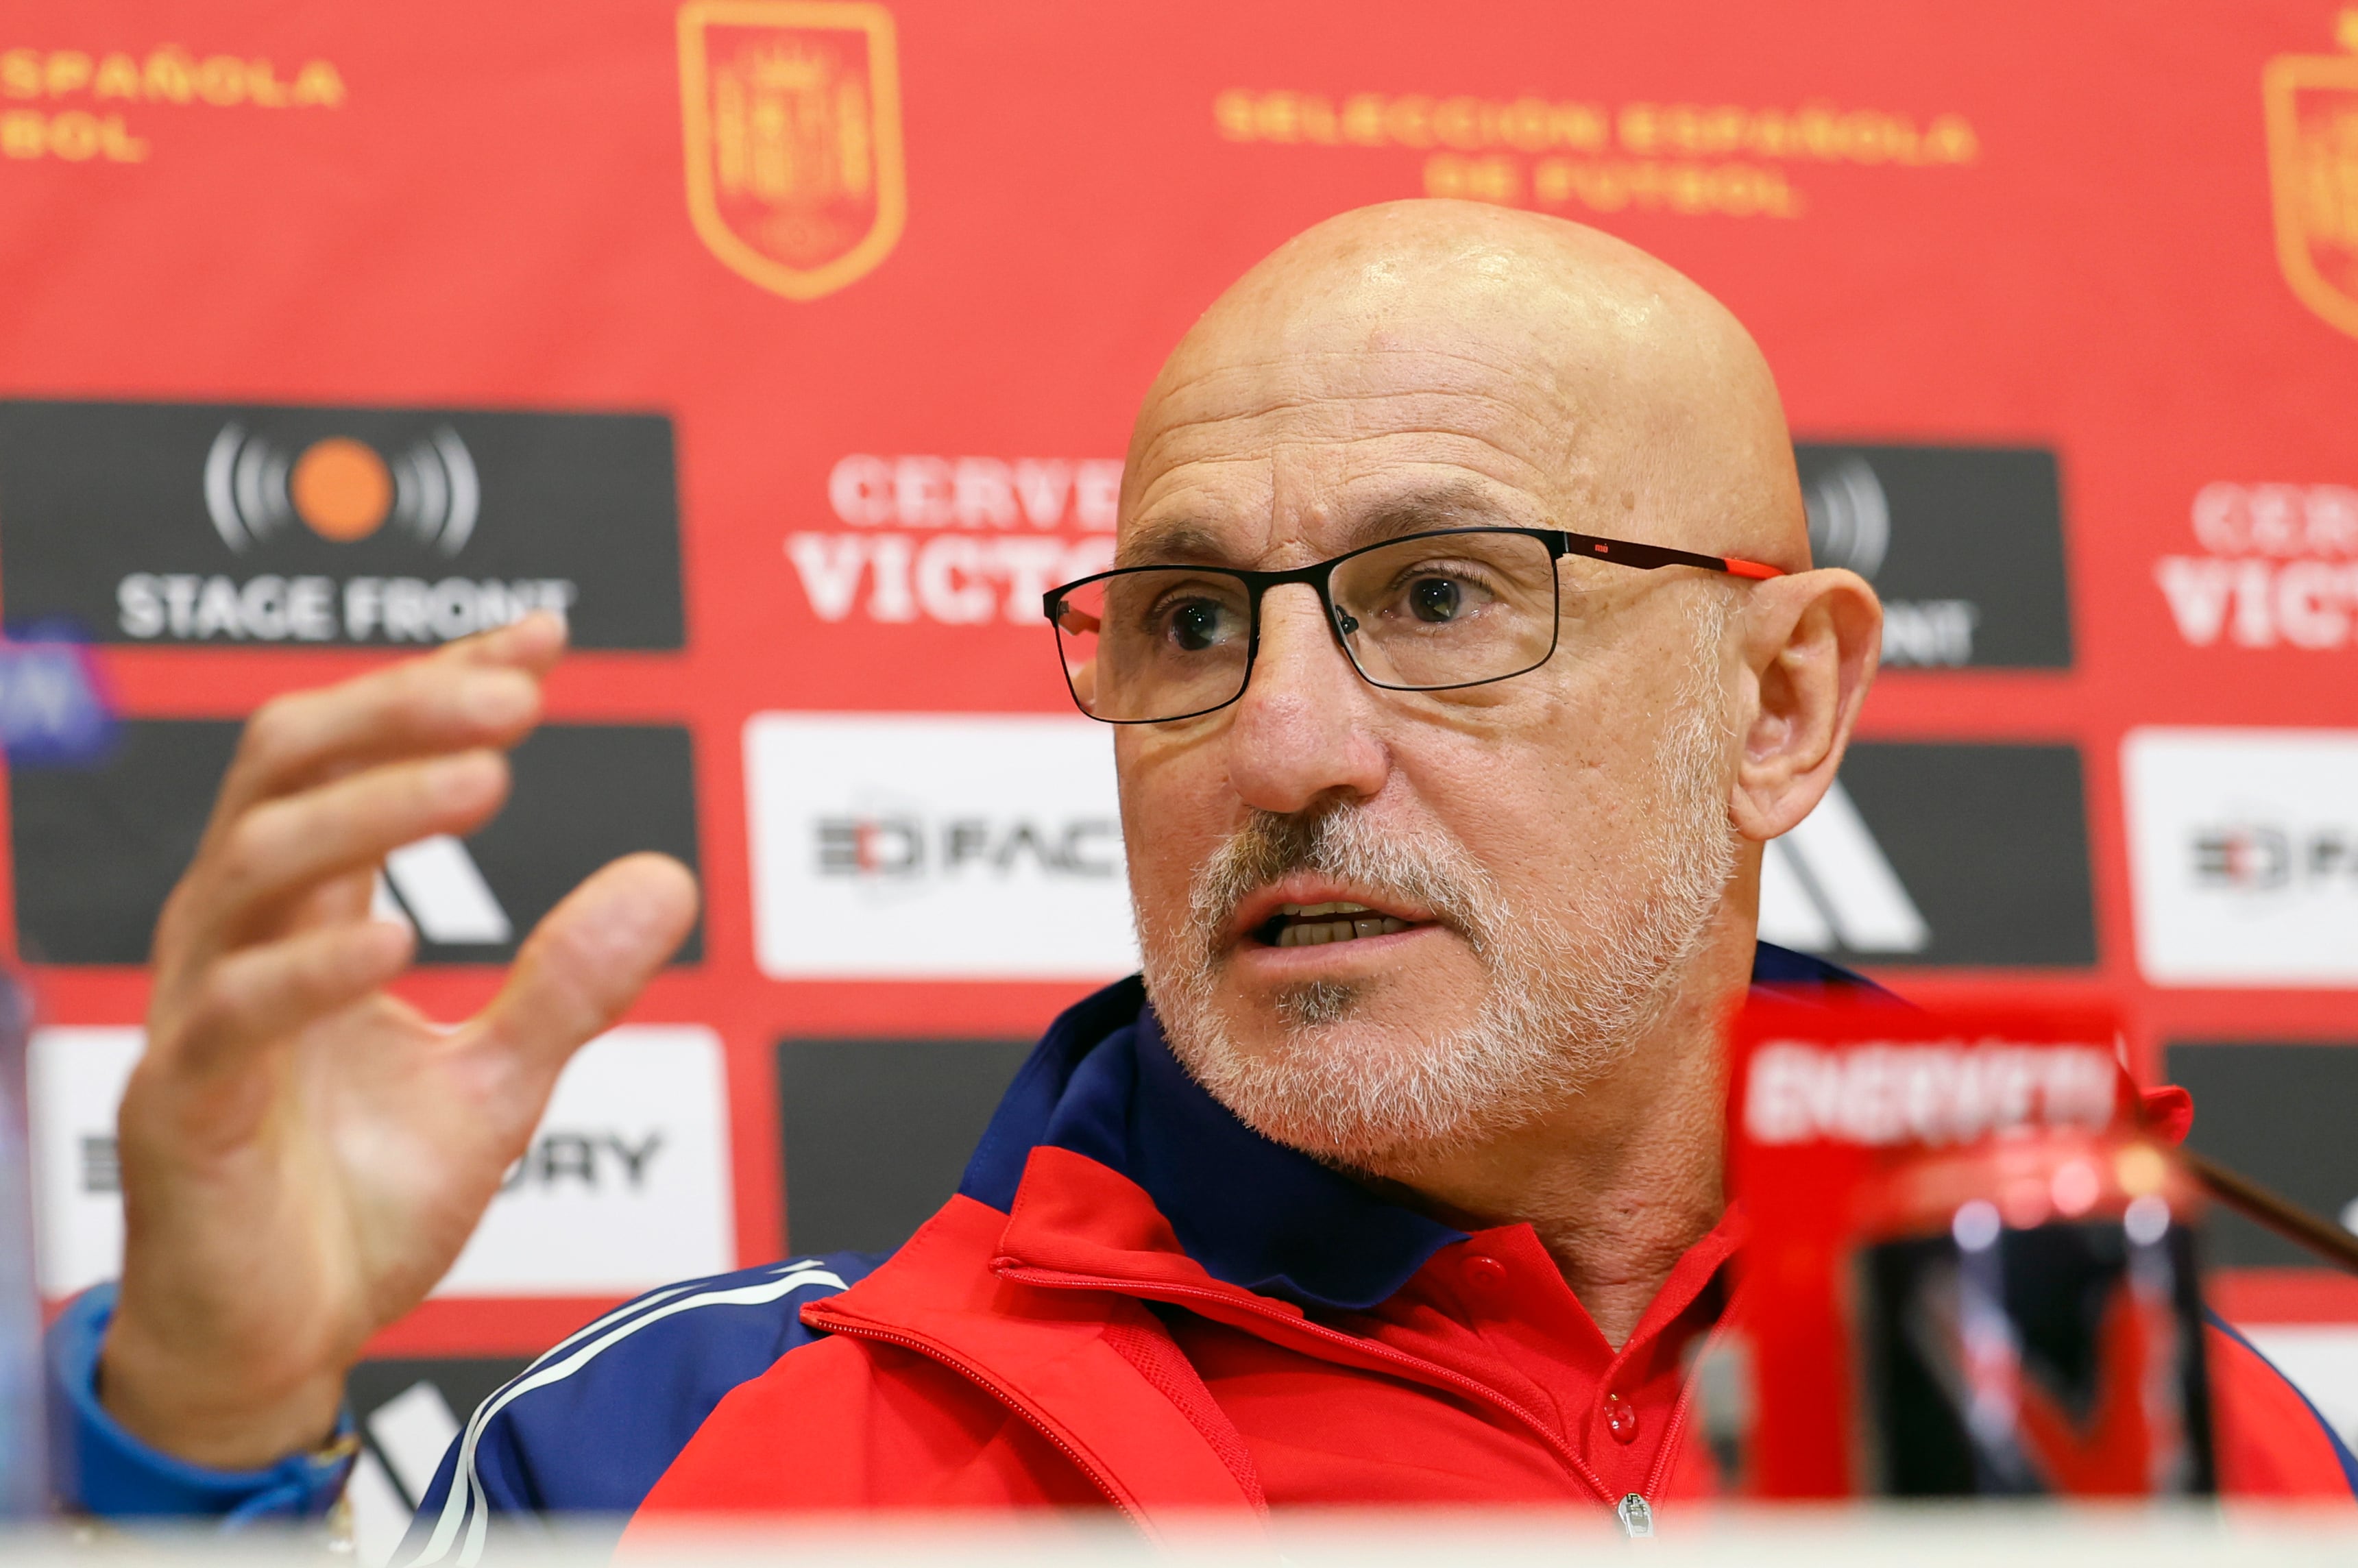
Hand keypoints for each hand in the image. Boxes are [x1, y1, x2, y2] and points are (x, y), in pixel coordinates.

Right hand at [96, 614, 699, 1468]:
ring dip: (374, 807)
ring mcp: (199, 1016)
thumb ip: (568, 980)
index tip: (545, 636)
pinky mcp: (185, 1109)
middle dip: (398, 709)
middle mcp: (238, 939)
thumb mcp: (498, 1081)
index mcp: (305, 915)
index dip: (440, 683)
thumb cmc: (364, 1203)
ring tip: (489, 777)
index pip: (355, 754)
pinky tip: (395, 936)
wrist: (281, 1344)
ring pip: (253, 862)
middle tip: (517, 691)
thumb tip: (670, 874)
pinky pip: (232, 1013)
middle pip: (283, 764)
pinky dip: (310, 966)